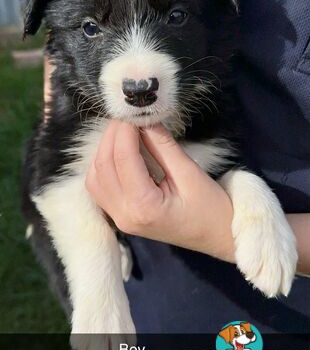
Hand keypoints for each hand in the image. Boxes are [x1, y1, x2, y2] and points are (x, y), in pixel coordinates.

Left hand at [86, 120, 235, 261]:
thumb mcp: (190, 173)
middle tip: (126, 117)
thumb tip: (145, 120)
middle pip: (103, 166)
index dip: (124, 130)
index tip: (132, 113)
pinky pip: (99, 188)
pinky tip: (117, 152)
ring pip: (95, 177)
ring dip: (104, 150)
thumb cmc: (211, 208)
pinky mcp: (120, 217)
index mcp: (144, 207)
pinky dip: (103, 165)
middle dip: (111, 136)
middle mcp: (124, 215)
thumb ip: (163, 145)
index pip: (123, 159)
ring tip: (122, 132)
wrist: (217, 236)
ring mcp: (119, 219)